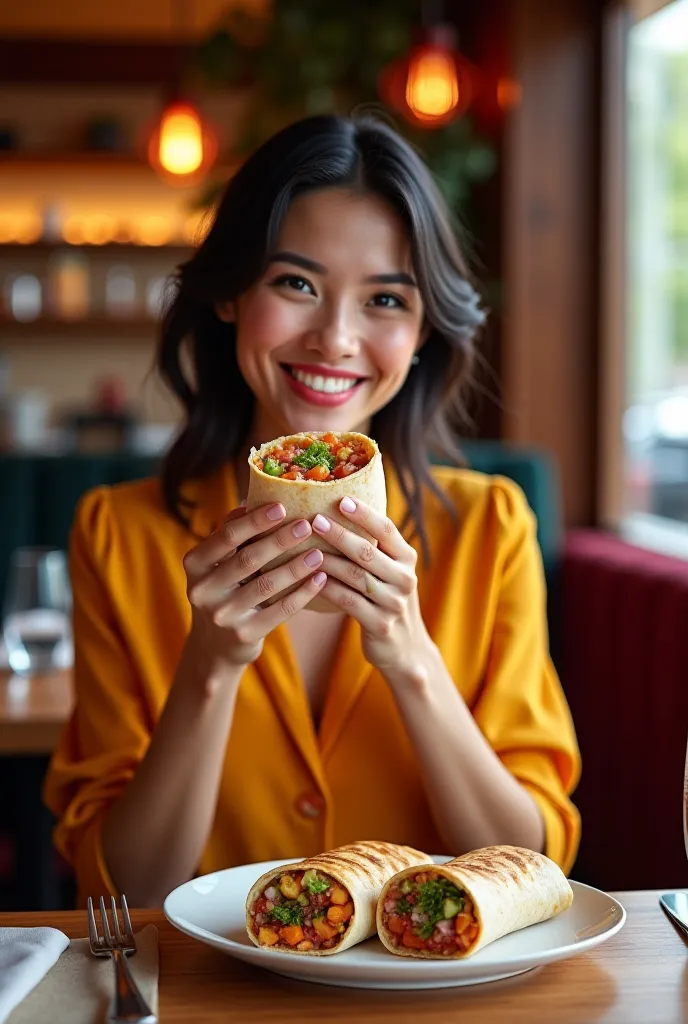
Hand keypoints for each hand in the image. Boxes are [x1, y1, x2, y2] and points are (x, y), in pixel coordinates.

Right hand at [183, 503, 326, 668]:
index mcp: (195, 564)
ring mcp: (222, 615)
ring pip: (266, 585)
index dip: (254, 521)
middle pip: (247, 559)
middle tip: (307, 525)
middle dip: (279, 540)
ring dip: (295, 567)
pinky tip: (320, 579)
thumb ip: (232, 533)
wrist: (215, 646)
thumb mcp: (217, 563)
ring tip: (319, 553)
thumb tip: (255, 497)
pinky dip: (302, 593)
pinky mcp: (244, 635)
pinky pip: (280, 610)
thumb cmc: (224, 589)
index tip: (282, 506)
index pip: (226, 536)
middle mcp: (202, 590)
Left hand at [312, 498, 434, 677]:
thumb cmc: (386, 598)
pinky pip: (347, 601)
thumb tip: (338, 508)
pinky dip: (326, 588)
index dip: (365, 514)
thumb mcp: (390, 571)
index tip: (342, 500)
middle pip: (367, 551)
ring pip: (354, 576)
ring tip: (303, 549)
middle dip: (338, 534)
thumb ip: (374, 547)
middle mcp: (405, 578)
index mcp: (407, 558)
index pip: (387, 529)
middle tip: (314, 520)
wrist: (405, 647)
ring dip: (327, 561)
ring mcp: (394, 603)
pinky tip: (309, 579)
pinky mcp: (380, 624)